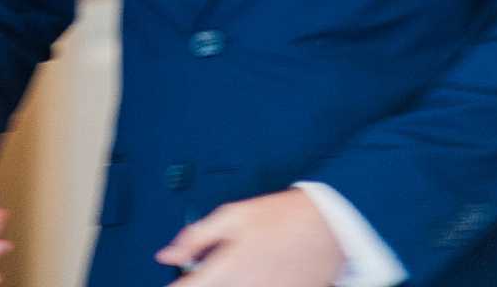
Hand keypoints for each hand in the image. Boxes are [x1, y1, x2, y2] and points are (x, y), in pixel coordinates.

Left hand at [156, 189, 344, 285]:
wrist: (329, 225)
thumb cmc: (281, 216)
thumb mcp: (232, 215)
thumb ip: (195, 238)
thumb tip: (167, 255)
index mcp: (227, 268)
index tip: (174, 284)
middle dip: (205, 283)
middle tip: (209, 271)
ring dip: (228, 285)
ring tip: (242, 268)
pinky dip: (252, 286)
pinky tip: (256, 275)